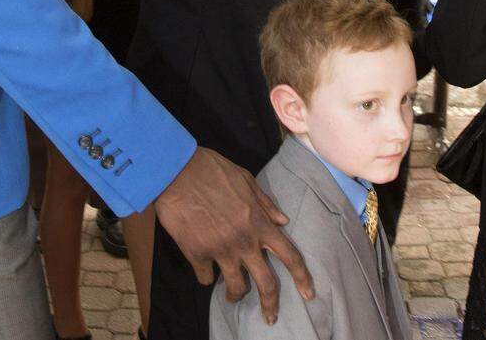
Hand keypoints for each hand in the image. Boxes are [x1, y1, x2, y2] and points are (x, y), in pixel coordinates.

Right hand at [154, 147, 313, 324]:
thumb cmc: (212, 169)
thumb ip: (265, 203)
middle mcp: (244, 241)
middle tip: (270, 316)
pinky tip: (205, 272)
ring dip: (235, 295)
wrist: (176, 171)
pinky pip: (205, 277)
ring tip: (232, 298)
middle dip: (271, 304)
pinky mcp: (196, 254)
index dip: (303, 278)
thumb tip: (283, 221)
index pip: (290, 256)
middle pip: (266, 283)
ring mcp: (220, 250)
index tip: (309, 294)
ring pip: (236, 287)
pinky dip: (206, 276)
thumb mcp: (246, 180)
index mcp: (259, 222)